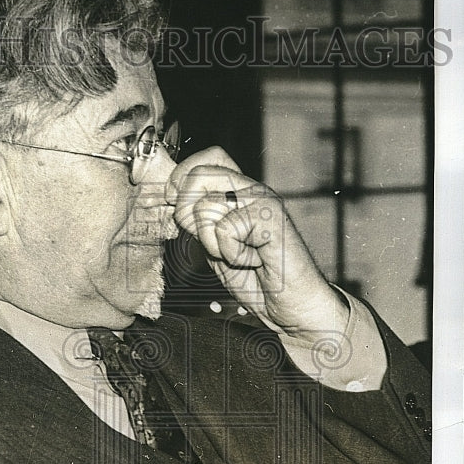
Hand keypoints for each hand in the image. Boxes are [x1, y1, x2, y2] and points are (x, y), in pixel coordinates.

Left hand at [169, 147, 349, 343]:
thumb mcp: (214, 247)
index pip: (206, 159)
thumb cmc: (257, 279)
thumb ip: (198, 223)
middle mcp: (251, 189)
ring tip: (239, 255)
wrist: (292, 305)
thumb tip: (171, 199)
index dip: (181, 178)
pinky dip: (233, 255)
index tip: (176, 205)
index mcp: (239, 192)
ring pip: (205, 207)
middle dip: (186, 213)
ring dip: (213, 244)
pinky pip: (225, 230)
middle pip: (198, 175)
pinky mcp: (271, 216)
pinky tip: (254, 260)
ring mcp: (262, 200)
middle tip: (210, 241)